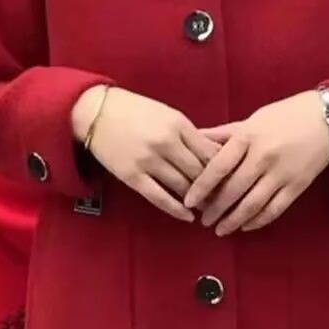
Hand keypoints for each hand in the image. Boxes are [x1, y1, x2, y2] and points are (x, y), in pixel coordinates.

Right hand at [72, 86, 219, 221]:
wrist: (96, 111)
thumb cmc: (136, 111)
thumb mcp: (169, 114)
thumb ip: (191, 134)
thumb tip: (216, 156)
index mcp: (179, 124)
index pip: (211, 153)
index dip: (225, 170)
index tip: (232, 181)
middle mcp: (166, 143)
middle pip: (200, 172)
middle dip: (214, 188)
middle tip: (224, 200)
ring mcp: (148, 161)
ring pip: (183, 187)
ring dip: (197, 200)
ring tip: (208, 208)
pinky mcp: (132, 176)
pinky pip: (159, 198)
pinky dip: (176, 210)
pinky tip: (188, 217)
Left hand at [184, 91, 328, 235]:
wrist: (327, 119)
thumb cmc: (284, 116)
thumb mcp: (251, 120)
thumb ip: (223, 134)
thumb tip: (195, 139)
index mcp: (248, 137)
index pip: (218, 166)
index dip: (201, 186)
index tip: (188, 201)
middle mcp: (264, 156)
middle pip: (233, 190)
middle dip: (215, 209)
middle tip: (203, 221)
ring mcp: (281, 173)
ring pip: (253, 204)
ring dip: (233, 220)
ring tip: (220, 229)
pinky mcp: (297, 186)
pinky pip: (274, 209)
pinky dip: (258, 221)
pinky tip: (245, 226)